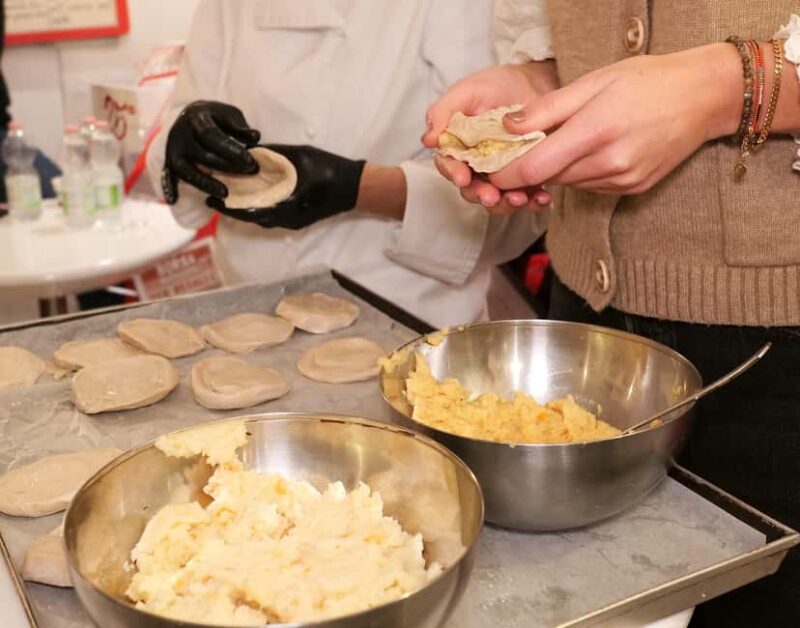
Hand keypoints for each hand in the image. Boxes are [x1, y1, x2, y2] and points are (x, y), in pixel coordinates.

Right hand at [162, 100, 260, 202]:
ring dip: (205, 183)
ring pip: (187, 170)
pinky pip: (168, 177)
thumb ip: (241, 127)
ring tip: (225, 194)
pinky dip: (169, 188)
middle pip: (203, 155)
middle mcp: (181, 135)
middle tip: (250, 173)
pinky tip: (173, 199)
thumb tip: (255, 137)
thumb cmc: (215, 118)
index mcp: (196, 118)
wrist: (189, 117)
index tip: (251, 162)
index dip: (231, 150)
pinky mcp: (169, 163)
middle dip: (228, 167)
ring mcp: (173, 151)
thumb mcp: (229, 115)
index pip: (212, 136)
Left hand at [207, 144, 365, 229]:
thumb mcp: (298, 156)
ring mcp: (291, 222)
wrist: (353, 186)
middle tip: (212, 196)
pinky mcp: (295, 220)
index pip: (248, 210)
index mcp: (285, 205)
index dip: (227, 205)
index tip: (210, 198)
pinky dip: (257, 209)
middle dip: (231, 207)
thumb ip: (273, 156)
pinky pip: (270, 218)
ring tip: (227, 197)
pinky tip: (249, 198)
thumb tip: (248, 151)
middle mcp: (285, 219)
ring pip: (260, 219)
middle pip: (250, 217)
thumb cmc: (328, 168)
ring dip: (243, 209)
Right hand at [423, 62, 558, 210]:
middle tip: (491, 197)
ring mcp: (501, 175)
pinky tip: (542, 198)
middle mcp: (477, 166)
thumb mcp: (467, 91)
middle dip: (481, 195)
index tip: (462, 177)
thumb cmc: (495, 85)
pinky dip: (534, 201)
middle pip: (472, 189)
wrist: (534, 83)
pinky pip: (527, 196)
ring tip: (519, 199)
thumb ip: (443, 111)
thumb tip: (428, 140)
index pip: (449, 166)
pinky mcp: (525, 178)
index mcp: (458, 148)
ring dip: (507, 204)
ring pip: (498, 199)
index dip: (453, 173)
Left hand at [491, 44, 741, 193]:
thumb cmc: (646, 81)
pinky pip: (589, 187)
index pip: (533, 168)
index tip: (488, 166)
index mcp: (594, 132)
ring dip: (555, 169)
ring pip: (567, 184)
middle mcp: (608, 163)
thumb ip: (546, 109)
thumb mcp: (593, 82)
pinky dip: (579, 173)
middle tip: (518, 148)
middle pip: (547, 178)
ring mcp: (622, 180)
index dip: (504, 172)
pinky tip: (590, 151)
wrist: (703, 97)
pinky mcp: (632, 189)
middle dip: (527, 167)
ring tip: (561, 142)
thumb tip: (506, 126)